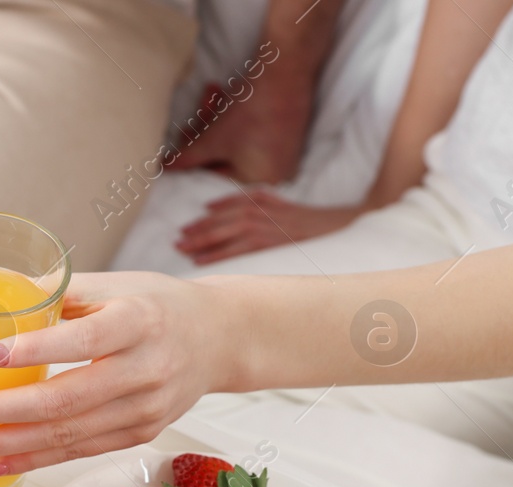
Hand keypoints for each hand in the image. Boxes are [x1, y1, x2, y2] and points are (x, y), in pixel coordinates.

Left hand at [0, 273, 235, 475]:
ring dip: (4, 443)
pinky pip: (77, 452)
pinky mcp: (138, 434)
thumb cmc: (159, 306)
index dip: (32, 350)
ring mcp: (143, 410)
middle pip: (64, 400)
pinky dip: (31, 460)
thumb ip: (57, 290)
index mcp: (138, 321)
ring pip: (66, 435)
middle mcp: (145, 370)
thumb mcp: (115, 283)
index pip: (82, 339)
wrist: (218, 339)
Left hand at [168, 83, 311, 184]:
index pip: (214, 176)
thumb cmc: (249, 110)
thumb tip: (164, 169)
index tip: (179, 143)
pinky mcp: (286, 134)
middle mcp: (275, 175)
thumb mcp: (210, 139)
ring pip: (236, 142)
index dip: (192, 159)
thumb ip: (186, 158)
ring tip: (211, 94)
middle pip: (225, 158)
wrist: (287, 68)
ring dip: (218, 119)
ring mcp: (283, 155)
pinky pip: (252, 133)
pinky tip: (224, 95)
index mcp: (258, 184)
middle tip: (194, 117)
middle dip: (206, 133)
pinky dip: (236, 116)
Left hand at [176, 188, 361, 264]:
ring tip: (182, 250)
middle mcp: (259, 212)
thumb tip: (213, 206)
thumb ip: (249, 200)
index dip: (203, 219)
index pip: (224, 208)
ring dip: (201, 242)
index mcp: (260, 201)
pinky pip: (238, 249)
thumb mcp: (276, 202)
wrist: (336, 224)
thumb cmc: (304, 218)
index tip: (184, 228)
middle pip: (220, 221)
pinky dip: (217, 254)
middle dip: (196, 231)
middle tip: (176, 241)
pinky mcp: (270, 243)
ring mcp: (264, 227)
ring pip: (225, 233)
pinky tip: (200, 260)